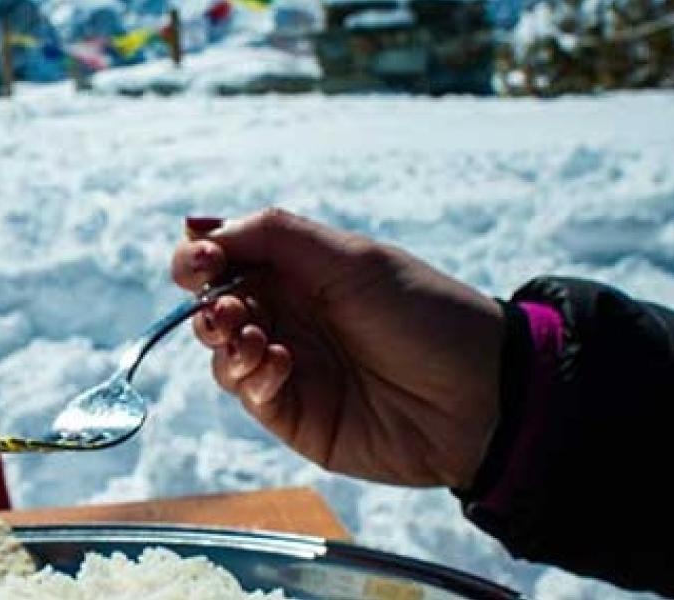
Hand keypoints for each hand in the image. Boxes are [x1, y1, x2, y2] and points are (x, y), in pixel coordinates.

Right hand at [172, 209, 503, 488]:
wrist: (478, 394)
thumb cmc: (422, 311)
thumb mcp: (350, 259)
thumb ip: (272, 237)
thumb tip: (195, 226)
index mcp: (297, 270)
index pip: (223, 259)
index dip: (198, 259)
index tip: (201, 262)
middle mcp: (286, 314)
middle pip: (212, 306)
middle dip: (207, 304)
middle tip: (227, 309)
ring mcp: (286, 364)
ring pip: (221, 352)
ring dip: (225, 340)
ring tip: (256, 339)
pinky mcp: (292, 413)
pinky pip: (248, 392)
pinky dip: (251, 376)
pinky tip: (280, 366)